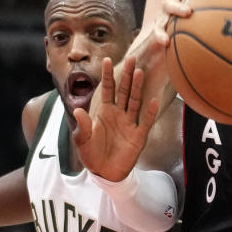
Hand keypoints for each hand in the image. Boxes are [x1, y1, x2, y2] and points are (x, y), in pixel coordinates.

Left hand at [73, 56, 158, 180]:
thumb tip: (78, 110)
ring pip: (135, 101)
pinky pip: (145, 121)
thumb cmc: (92, 154)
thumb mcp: (82, 140)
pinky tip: (153, 101)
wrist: (104, 172)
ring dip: (137, 87)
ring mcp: (130, 123)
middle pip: (124, 90)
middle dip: (126, 75)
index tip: (107, 59)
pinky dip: (150, 112)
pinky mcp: (138, 136)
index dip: (107, 75)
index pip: (107, 89)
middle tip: (130, 58)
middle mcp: (118, 114)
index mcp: (104, 112)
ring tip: (139, 72)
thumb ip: (83, 126)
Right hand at [153, 0, 231, 45]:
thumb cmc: (193, 26)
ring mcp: (164, 10)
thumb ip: (228, 13)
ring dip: (178, 7)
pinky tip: (166, 41)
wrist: (165, 40)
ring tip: (188, 12)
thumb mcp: (210, 18)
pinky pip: (157, 30)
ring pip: (169, 4)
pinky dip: (160, 34)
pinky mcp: (156, 26)